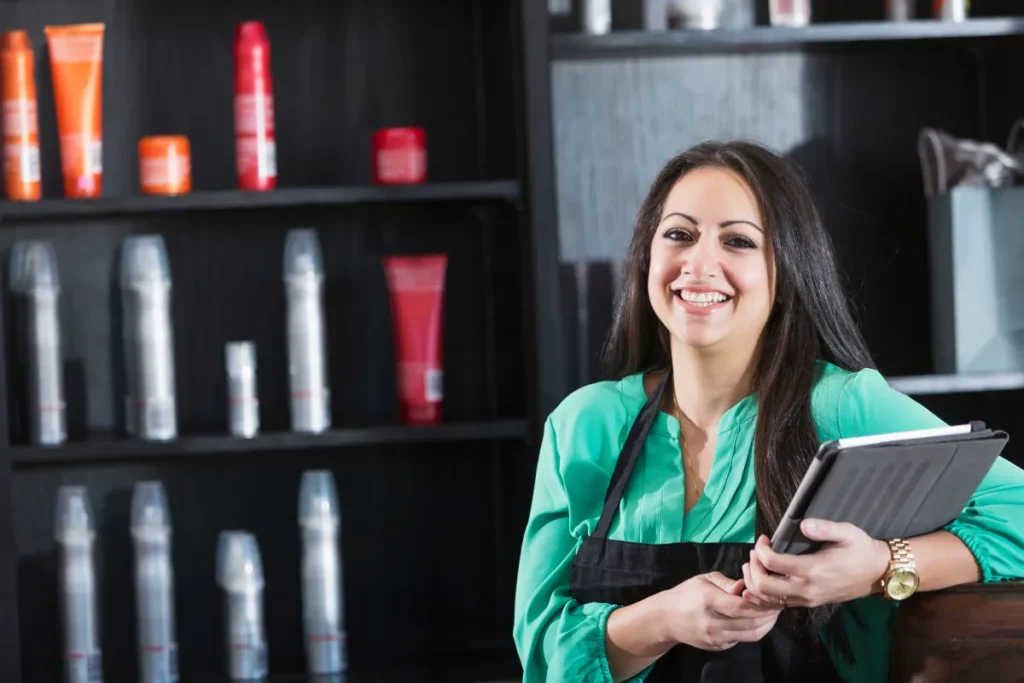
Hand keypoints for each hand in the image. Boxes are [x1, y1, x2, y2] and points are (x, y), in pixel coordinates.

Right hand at [660, 572, 781, 650]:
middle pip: (751, 622)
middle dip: (769, 614)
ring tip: (772, 614)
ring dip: (766, 625)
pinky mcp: (718, 647)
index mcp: (708, 601)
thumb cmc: (686, 594)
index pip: (741, 606)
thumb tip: (748, 587)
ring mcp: (716, 637)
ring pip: (751, 635)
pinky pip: (742, 639)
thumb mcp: (704, 579)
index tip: (772, 596)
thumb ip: (727, 583)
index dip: (761, 603)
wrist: (666, 619)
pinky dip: (754, 630)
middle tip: (779, 605)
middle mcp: (713, 622)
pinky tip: (757, 621)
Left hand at [741, 519, 890, 608]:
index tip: (764, 538)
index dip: (761, 550)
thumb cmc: (861, 549)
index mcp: (813, 569)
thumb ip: (825, 528)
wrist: (878, 573)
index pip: (773, 563)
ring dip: (756, 582)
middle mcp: (807, 589)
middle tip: (756, 552)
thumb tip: (803, 525)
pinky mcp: (809, 603)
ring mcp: (807, 599)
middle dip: (753, 567)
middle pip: (764, 586)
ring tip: (756, 564)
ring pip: (769, 599)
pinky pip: (779, 605)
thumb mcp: (847, 532)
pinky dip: (765, 594)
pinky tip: (765, 578)